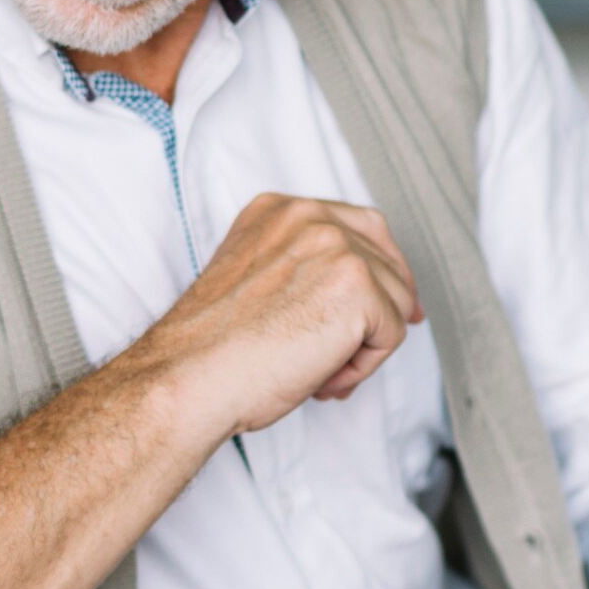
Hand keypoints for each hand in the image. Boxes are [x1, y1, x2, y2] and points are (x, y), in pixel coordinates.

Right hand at [131, 193, 423, 438]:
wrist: (193, 374)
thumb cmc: (214, 347)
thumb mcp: (255, 277)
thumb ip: (301, 268)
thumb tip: (363, 290)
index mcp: (280, 210)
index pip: (359, 226)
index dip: (380, 269)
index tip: (390, 301)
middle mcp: (310, 217)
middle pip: (387, 259)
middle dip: (385, 307)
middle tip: (365, 346)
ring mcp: (337, 248)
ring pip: (395, 301)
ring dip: (365, 346)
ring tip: (318, 371)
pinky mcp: (358, 288)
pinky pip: (392, 334)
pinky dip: (364, 367)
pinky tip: (322, 378)